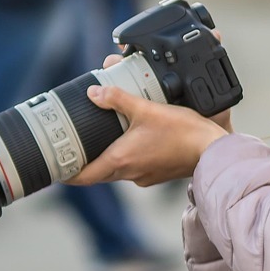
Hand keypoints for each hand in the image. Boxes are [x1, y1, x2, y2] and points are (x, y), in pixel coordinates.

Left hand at [74, 59, 232, 187]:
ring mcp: (144, 176)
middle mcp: (129, 173)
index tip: (56, 169)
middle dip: (86, 163)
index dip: (67, 173)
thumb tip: (93, 93)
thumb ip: (118, 99)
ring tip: (104, 140)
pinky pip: (135, 168)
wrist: (213, 151)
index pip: (83, 176)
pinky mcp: (157, 174)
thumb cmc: (183, 133)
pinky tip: (135, 142)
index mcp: (120, 160)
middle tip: (75, 150)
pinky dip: (128, 158)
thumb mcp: (146, 109)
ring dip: (109, 159)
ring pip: (117, 171)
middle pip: (98, 173)